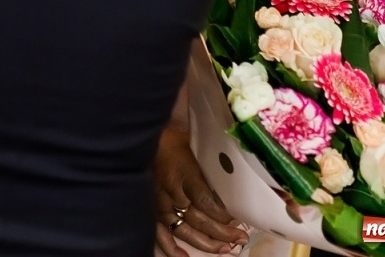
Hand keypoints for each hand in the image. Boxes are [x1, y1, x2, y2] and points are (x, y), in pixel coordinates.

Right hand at [154, 128, 247, 255]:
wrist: (144, 140)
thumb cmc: (172, 144)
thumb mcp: (194, 155)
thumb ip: (208, 177)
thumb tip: (227, 198)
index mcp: (182, 179)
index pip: (207, 204)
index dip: (224, 215)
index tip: (239, 219)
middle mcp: (171, 196)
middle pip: (200, 221)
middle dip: (222, 233)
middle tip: (240, 238)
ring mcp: (160, 206)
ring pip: (185, 231)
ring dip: (207, 243)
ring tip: (225, 250)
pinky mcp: (152, 211)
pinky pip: (160, 235)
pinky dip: (171, 248)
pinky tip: (184, 256)